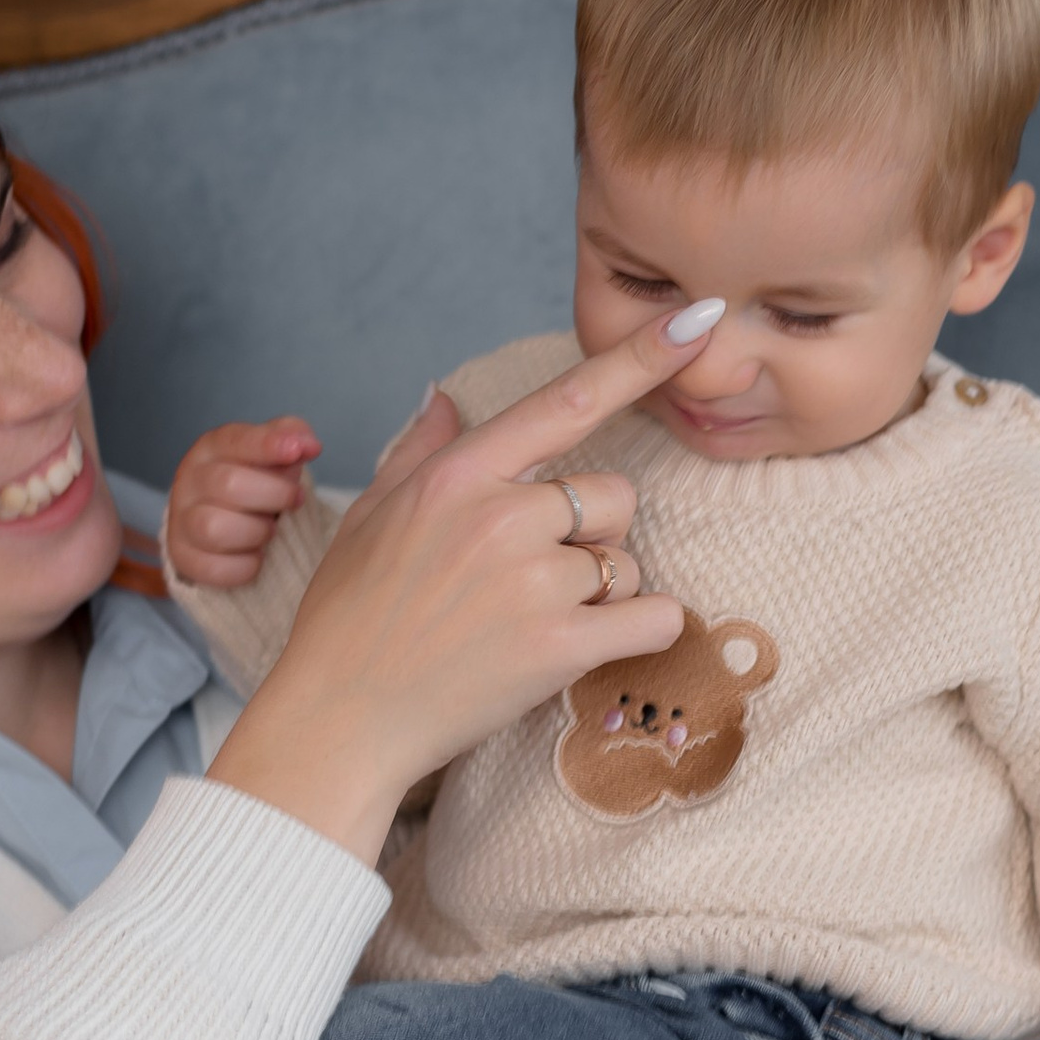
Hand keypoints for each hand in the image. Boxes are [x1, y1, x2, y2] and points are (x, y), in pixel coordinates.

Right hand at [167, 414, 321, 589]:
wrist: (223, 522)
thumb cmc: (254, 482)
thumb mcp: (272, 454)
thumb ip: (291, 438)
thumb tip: (308, 444)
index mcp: (211, 448)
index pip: (236, 440)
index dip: (268, 445)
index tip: (299, 451)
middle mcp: (190, 480)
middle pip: (229, 484)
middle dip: (275, 495)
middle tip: (295, 500)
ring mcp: (181, 520)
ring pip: (216, 528)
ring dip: (257, 532)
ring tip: (269, 530)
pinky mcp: (183, 557)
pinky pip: (216, 568)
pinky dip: (246, 566)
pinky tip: (256, 555)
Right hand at [209, 303, 724, 861]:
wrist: (339, 719)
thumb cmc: (348, 618)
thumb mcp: (370, 515)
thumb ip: (421, 451)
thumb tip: (446, 397)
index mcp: (459, 475)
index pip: (567, 401)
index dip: (642, 358)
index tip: (700, 320)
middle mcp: (500, 517)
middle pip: (614, 494)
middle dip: (593, 532)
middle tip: (532, 577)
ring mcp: (531, 582)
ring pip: (627, 562)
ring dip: (603, 590)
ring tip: (533, 620)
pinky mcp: (557, 646)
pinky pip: (652, 618)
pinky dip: (645, 630)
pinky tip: (600, 641)